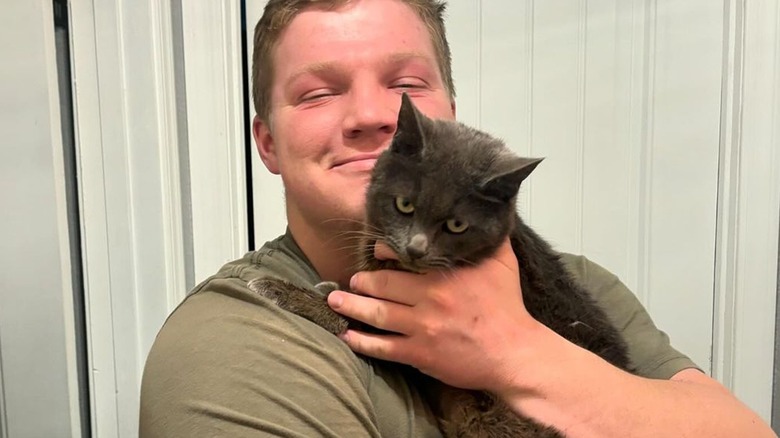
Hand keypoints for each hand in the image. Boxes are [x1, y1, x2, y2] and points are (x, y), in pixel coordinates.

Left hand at [327, 238, 546, 392]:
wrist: (515, 353)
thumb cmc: (508, 307)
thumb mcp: (503, 263)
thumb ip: (490, 236)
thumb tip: (489, 212)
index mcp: (444, 274)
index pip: (403, 257)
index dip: (382, 253)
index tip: (374, 251)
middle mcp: (429, 298)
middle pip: (382, 285)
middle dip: (360, 282)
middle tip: (348, 281)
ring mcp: (422, 328)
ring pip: (377, 315)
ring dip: (351, 308)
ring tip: (334, 302)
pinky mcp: (421, 354)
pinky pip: (384, 348)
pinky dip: (362, 342)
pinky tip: (348, 336)